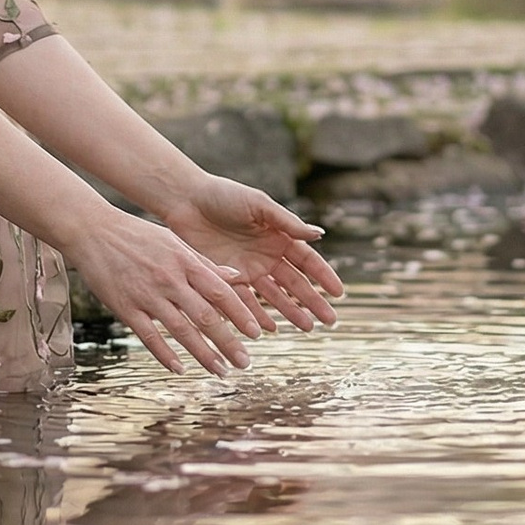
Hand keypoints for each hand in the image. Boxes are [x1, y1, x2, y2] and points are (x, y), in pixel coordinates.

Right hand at [61, 208, 266, 375]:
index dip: (240, 314)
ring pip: (181, 331)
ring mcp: (147, 295)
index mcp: (185, 262)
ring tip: (220, 371)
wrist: (93, 230)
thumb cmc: (137, 235)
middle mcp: (169, 280)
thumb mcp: (175, 242)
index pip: (221, 292)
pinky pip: (149, 337)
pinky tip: (180, 369)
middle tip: (244, 363)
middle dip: (228, 343)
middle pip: (206, 316)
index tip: (256, 334)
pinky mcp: (125, 308)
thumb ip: (204, 262)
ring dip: (203, 355)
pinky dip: (165, 355)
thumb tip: (236, 276)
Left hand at [160, 175, 344, 332]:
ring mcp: (247, 269)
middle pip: (295, 283)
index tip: (339, 293)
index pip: (307, 260)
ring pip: (273, 296)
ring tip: (307, 328)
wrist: (186, 200)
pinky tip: (270, 328)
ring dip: (290, 312)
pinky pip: (243, 301)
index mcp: (278, 236)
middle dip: (313, 301)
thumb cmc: (223, 195)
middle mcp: (266, 255)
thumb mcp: (258, 205)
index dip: (323, 276)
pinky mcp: (225, 278)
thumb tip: (319, 234)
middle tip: (330, 321)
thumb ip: (287, 222)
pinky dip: (256, 315)